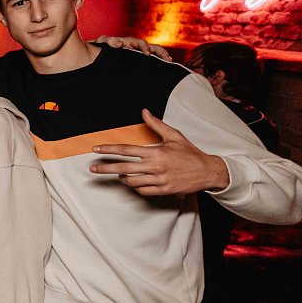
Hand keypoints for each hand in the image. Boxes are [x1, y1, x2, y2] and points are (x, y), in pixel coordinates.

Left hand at [90, 109, 229, 194]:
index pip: (126, 150)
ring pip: (131, 182)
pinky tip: (135, 182)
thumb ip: (156, 124)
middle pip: (123, 168)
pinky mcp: (163, 190)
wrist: (208, 171)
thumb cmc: (190, 153)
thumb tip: (144, 111)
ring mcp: (159, 180)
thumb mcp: (174, 135)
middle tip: (93, 168)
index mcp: (155, 152)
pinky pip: (142, 191)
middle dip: (105, 168)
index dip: (109, 149)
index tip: (96, 149)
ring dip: (123, 178)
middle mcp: (155, 167)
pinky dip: (136, 187)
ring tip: (120, 174)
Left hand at [95, 35, 171, 61]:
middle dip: (159, 52)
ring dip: (160, 55)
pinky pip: (148, 59)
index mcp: (126, 42)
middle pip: (149, 46)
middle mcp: (133, 46)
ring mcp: (135, 53)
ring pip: (151, 52)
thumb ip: (109, 41)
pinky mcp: (135, 60)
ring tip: (169, 61)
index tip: (147, 54)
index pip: (138, 42)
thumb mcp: (102, 42)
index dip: (144, 47)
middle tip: (167, 59)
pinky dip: (156, 61)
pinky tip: (164, 66)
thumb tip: (119, 44)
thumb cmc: (99, 48)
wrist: (94, 54)